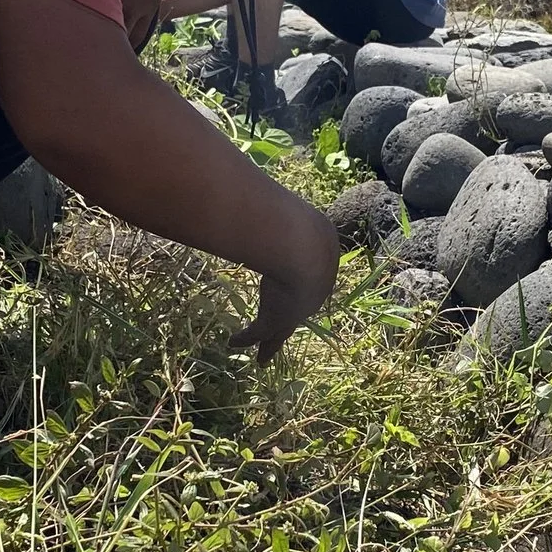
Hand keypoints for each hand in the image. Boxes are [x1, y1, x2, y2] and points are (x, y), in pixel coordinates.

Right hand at [232, 198, 338, 361]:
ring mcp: (293, 313)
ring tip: (263, 356)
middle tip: (282, 338)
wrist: (306, 251)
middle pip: (294, 318)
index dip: (297, 290)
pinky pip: (258, 334)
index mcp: (317, 273)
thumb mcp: (293, 219)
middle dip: (286, 327)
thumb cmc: (299, 229)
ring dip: (269, 343)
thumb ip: (280, 212)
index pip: (306, 285)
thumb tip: (274, 194)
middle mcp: (309, 298)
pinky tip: (233, 343)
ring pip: (278, 331)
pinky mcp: (276, 322)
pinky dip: (247, 340)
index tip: (293, 296)